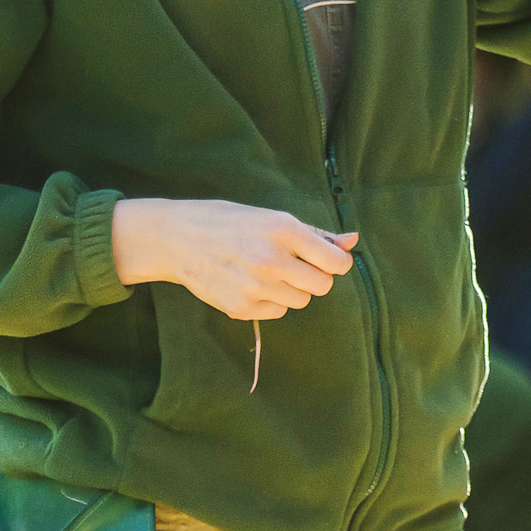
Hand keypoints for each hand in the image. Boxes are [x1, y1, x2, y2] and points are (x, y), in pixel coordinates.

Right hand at [110, 199, 355, 320]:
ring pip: (301, 301)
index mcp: (284, 229)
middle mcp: (272, 259)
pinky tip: (251, 283)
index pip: (336, 263)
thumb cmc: (230, 222)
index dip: (336, 263)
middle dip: (315, 277)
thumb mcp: (273, 218)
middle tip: (295, 265)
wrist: (176, 238)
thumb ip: (316, 234)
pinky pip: (277, 312)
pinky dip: (272, 301)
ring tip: (268, 271)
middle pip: (322, 286)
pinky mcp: (240, 308)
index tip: (326, 260)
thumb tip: (353, 240)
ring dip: (293, 289)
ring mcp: (255, 286)